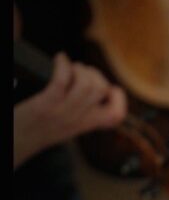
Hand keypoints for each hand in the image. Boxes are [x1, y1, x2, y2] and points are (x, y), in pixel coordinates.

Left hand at [13, 52, 126, 168]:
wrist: (18, 141)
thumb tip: (93, 88)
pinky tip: (59, 59)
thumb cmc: (40, 128)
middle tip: (81, 72)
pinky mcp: (46, 104)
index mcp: (87, 125)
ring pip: (86, 84)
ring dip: (80, 68)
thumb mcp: (70, 126)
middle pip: (101, 90)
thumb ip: (84, 112)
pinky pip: (62, 80)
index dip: (119, 98)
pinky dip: (63, 64)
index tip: (108, 89)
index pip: (117, 115)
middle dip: (94, 73)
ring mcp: (63, 112)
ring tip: (70, 67)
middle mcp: (78, 119)